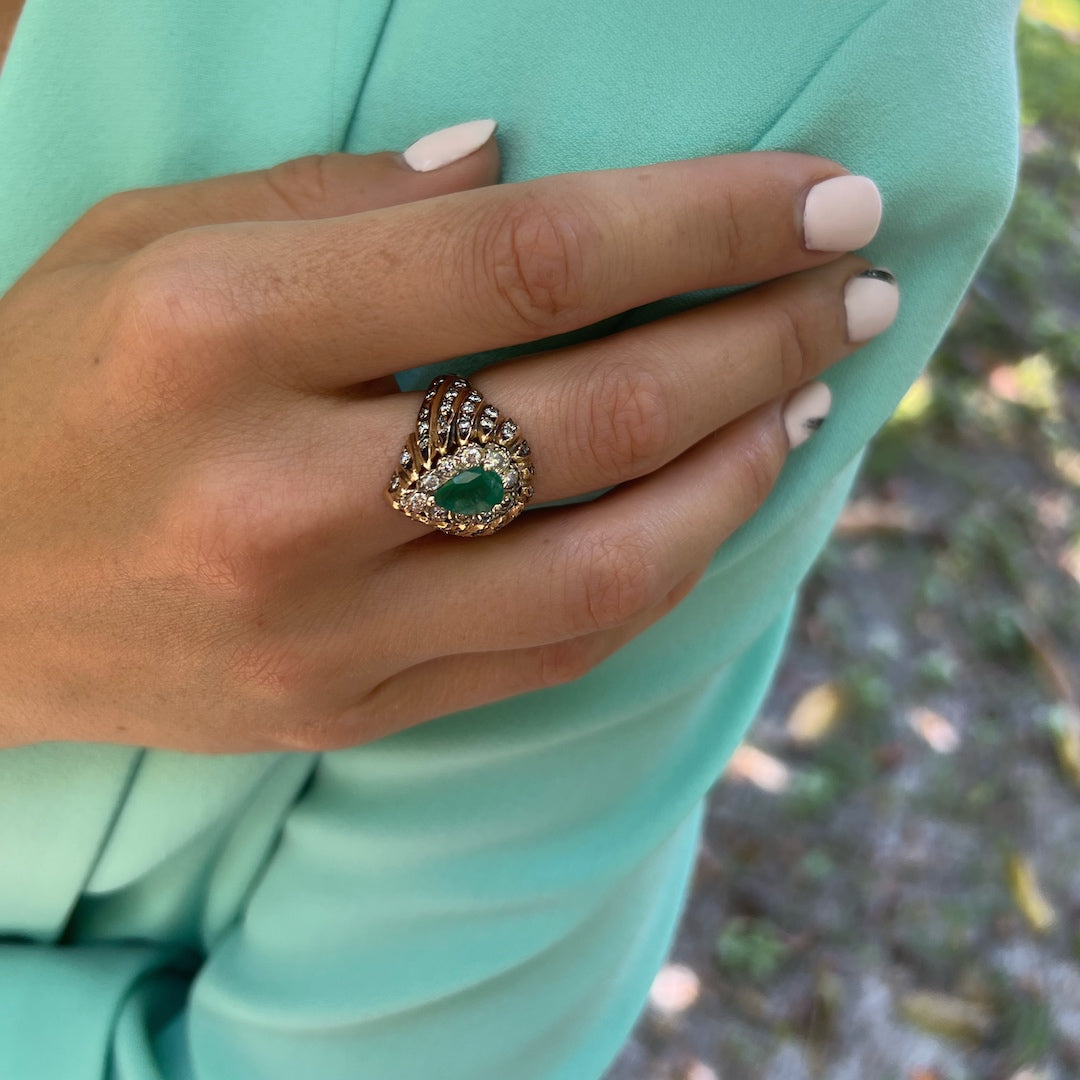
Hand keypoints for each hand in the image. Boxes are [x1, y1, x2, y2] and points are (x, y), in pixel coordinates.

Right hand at [0, 122, 897, 751]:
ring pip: (608, 560)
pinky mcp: (346, 713)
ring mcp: (323, 632)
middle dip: (763, 339)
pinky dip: (657, 570)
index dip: (709, 220)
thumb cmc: (40, 388)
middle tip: (853, 290)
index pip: (533, 258)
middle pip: (601, 411)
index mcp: (218, 331)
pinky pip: (552, 646)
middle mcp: (282, 494)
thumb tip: (515, 166)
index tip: (825, 200)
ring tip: (803, 400)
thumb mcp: (148, 242)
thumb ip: (337, 202)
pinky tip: (705, 503)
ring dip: (739, 471)